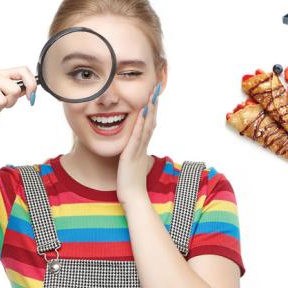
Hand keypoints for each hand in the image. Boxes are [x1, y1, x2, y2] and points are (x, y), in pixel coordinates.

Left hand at [116, 81, 161, 205]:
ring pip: (146, 126)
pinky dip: (140, 123)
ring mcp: (138, 150)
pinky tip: (141, 112)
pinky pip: (137, 135)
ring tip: (152, 95)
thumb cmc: (130, 184)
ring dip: (150, 110)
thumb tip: (132, 151)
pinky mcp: (131, 154)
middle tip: (157, 89)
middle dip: (154, 105)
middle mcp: (142, 146)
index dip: (152, 111)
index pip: (149, 126)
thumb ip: (133, 156)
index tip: (154, 97)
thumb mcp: (132, 166)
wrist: (134, 198)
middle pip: (151, 122)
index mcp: (142, 148)